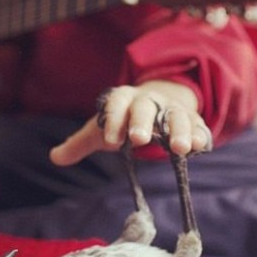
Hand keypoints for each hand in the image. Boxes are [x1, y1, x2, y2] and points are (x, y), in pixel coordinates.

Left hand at [50, 81, 211, 165]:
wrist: (156, 102)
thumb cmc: (123, 119)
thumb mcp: (102, 128)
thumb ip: (80, 142)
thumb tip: (55, 158)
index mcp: (123, 99)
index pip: (116, 103)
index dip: (113, 119)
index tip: (109, 141)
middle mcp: (148, 101)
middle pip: (146, 108)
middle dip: (143, 122)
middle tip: (140, 140)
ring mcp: (171, 109)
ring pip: (176, 116)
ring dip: (179, 130)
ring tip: (180, 149)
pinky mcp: (191, 120)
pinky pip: (198, 125)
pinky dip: (200, 134)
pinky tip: (201, 146)